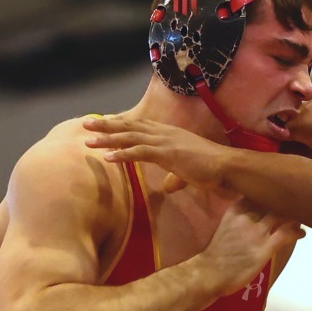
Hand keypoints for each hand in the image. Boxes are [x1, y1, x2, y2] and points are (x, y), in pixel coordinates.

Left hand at [84, 115, 231, 192]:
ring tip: (89, 141)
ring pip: (130, 136)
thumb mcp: (188, 172)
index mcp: (168, 134)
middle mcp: (164, 133)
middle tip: (86, 123)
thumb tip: (167, 187)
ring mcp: (165, 141)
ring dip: (108, 139)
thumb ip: (175, 177)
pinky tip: (108, 157)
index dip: (119, 124)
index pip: (139, 125)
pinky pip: (140, 152)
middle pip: (129, 126)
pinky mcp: (167, 153)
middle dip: (106, 125)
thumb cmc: (210, 169)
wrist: (225, 166)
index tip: (102, 123)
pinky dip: (122, 154)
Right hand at [199, 198, 302, 291]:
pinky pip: (285, 234)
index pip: (257, 193)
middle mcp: (246, 218)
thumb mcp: (225, 227)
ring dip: (294, 216)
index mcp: (235, 211)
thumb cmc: (216, 255)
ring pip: (281, 215)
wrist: (208, 274)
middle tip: (298, 204)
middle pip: (271, 200)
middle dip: (285, 201)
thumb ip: (240, 219)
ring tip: (301, 218)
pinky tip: (301, 234)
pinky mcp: (263, 249)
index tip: (282, 193)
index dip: (271, 191)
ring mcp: (255, 233)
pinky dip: (296, 232)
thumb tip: (256, 216)